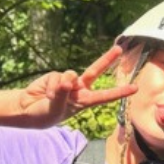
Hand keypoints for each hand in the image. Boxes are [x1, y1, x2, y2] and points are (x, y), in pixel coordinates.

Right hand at [16, 45, 136, 126]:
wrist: (27, 110)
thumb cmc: (45, 114)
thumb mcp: (56, 109)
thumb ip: (62, 95)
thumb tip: (67, 81)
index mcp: (84, 102)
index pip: (105, 96)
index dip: (119, 92)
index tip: (135, 88)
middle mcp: (79, 90)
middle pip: (95, 71)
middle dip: (107, 59)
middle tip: (119, 48)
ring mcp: (68, 82)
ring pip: (71, 74)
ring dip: (61, 86)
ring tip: (52, 97)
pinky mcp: (56, 76)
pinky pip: (57, 76)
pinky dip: (51, 86)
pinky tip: (47, 94)